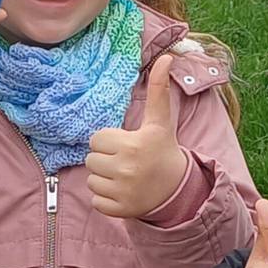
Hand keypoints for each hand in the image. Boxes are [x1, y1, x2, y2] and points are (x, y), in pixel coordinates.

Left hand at [88, 56, 190, 219]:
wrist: (176, 188)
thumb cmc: (163, 150)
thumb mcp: (160, 121)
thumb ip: (159, 90)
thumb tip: (166, 57)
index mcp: (132, 145)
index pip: (96, 139)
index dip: (109, 141)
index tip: (126, 145)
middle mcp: (126, 169)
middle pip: (91, 159)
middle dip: (105, 159)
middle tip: (126, 161)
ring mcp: (122, 192)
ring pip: (91, 179)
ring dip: (104, 178)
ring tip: (124, 176)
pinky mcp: (118, 209)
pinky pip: (95, 199)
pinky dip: (106, 197)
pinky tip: (123, 191)